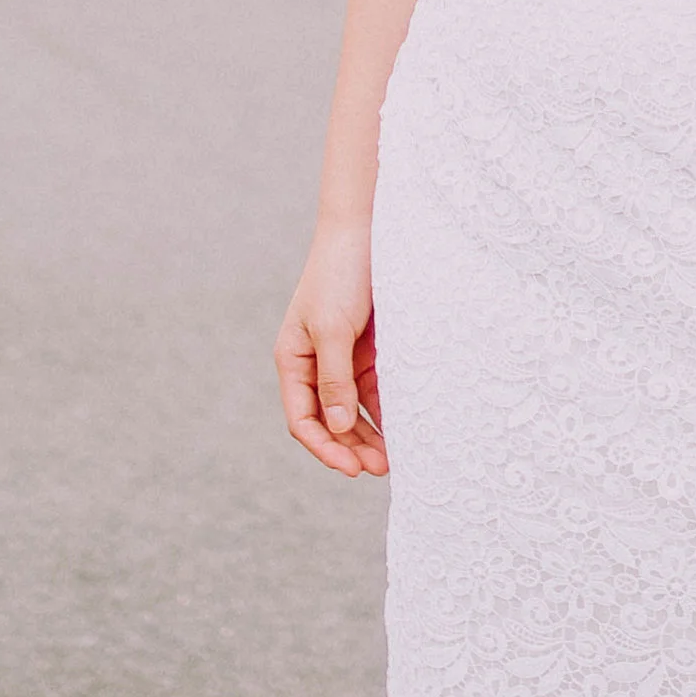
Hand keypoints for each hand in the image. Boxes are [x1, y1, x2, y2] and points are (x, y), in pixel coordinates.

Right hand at [274, 223, 387, 474]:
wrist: (367, 228)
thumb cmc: (340, 274)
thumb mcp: (332, 328)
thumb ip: (333, 379)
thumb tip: (336, 428)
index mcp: (293, 360)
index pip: (302, 419)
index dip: (324, 447)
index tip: (351, 467)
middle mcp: (315, 363)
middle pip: (330, 420)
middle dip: (351, 446)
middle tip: (380, 469)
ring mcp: (342, 356)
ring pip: (353, 409)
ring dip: (370, 433)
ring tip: (393, 458)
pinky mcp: (369, 347)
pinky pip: (375, 388)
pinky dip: (385, 409)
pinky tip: (402, 426)